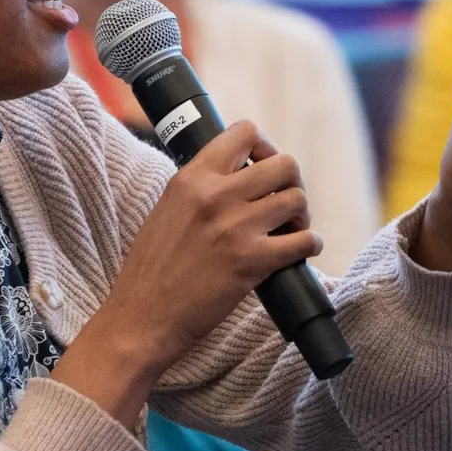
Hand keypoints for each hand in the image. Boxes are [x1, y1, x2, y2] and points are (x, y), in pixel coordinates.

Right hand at [58, 121, 320, 423]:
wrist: (141, 318)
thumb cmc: (150, 272)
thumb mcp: (166, 211)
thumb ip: (199, 190)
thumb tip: (236, 178)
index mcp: (191, 179)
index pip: (244, 132)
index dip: (264, 147)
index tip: (263, 168)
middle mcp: (215, 195)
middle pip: (284, 164)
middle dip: (291, 182)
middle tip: (283, 204)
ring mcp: (235, 227)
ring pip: (297, 199)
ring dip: (301, 215)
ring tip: (291, 230)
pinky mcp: (252, 261)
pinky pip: (305, 241)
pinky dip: (310, 245)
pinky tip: (303, 252)